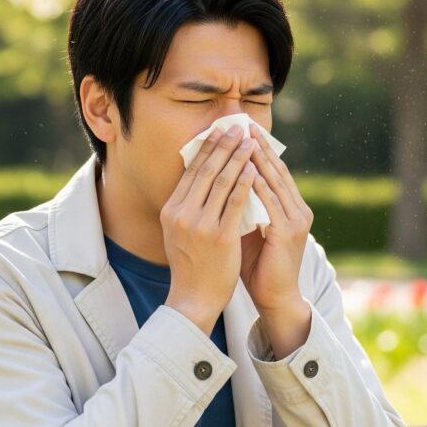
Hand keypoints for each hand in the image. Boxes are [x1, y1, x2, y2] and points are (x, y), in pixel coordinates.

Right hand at [160, 124, 257, 333]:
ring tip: (250, 142)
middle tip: (236, 127)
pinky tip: (255, 169)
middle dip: (223, 145)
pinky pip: (236, 202)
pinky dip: (246, 182)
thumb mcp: (178, 232)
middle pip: (206, 170)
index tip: (218, 131)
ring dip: (238, 158)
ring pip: (222, 181)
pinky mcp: (220, 236)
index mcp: (171, 210)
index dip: (206, 148)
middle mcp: (182, 214)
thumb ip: (186, 207)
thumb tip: (198, 179)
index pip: (191, 171)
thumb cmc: (191, 265)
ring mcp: (200, 224)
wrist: (193, 298)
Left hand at [241, 123, 313, 347]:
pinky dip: (258, 184)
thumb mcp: (250, 230)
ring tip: (243, 139)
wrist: (275, 298)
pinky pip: (271, 202)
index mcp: (291, 208)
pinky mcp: (288, 232)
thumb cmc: (259, 266)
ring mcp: (296, 220)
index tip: (242, 130)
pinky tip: (245, 169)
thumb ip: (243, 208)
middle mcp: (298, 210)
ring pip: (275, 181)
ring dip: (258, 159)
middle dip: (259, 146)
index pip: (274, 171)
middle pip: (277, 170)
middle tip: (243, 124)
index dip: (259, 150)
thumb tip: (222, 185)